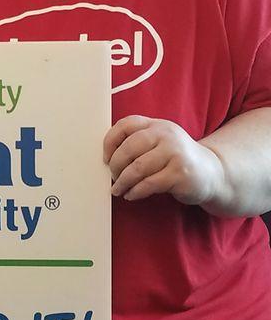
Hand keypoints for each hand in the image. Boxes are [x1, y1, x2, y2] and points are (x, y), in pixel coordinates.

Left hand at [104, 115, 223, 205]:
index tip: (105, 158)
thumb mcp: (160, 143)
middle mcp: (166, 135)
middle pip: (128, 147)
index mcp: (157, 125)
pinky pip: (149, 184)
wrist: (214, 173)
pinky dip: (135, 191)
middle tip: (112, 177)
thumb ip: (138, 142)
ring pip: (137, 168)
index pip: (126, 124)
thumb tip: (106, 158)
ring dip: (122, 182)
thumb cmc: (176, 159)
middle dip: (115, 165)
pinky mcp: (181, 174)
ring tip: (117, 189)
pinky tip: (131, 195)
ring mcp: (175, 153)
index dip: (110, 141)